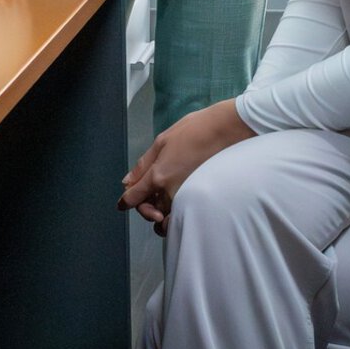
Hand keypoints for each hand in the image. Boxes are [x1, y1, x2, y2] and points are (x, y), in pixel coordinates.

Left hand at [118, 99, 253, 233]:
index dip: (125, 202)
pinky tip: (177, 203)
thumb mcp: (163, 141)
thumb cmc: (195, 130)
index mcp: (158, 176)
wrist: (227, 131)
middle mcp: (171, 191)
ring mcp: (187, 197)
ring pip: (167, 218)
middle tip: (146, 199)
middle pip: (149, 211)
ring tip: (162, 204)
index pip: (134, 198)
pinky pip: (183, 215)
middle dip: (144, 208)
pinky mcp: (201, 198)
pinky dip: (176, 215)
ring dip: (160, 215)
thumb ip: (144, 164)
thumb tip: (127, 181)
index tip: (122, 205)